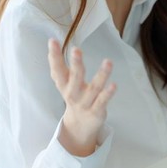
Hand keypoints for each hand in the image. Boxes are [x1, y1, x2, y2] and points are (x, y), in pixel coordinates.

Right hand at [48, 38, 115, 156]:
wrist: (79, 126)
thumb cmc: (73, 96)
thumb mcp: (63, 82)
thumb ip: (58, 64)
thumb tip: (52, 41)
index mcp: (63, 85)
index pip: (57, 70)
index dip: (54, 56)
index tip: (53, 41)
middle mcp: (73, 94)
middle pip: (74, 79)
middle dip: (76, 65)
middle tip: (76, 50)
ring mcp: (85, 103)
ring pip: (94, 88)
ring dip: (101, 75)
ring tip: (108, 61)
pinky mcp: (97, 111)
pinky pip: (102, 101)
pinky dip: (107, 93)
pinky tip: (114, 85)